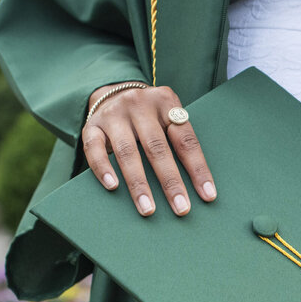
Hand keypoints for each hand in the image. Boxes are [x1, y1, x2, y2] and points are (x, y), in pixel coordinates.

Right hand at [81, 83, 217, 216]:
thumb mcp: (167, 116)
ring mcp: (113, 114)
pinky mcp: (91, 125)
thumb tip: (199, 186)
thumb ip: (179, 140)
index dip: (198, 169)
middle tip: (181, 208)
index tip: (208, 195)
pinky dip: (103, 169)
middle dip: (171, 182)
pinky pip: (94, 149)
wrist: (112, 92)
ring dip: (139, 184)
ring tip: (148, 209)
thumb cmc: (150, 115)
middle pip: (157, 148)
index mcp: (166, 102)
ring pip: (127, 152)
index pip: (185, 140)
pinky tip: (113, 187)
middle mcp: (139, 104)